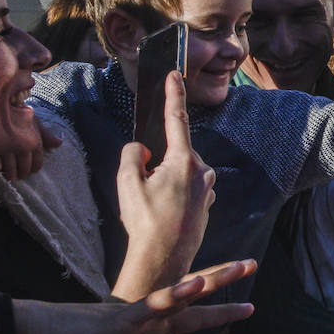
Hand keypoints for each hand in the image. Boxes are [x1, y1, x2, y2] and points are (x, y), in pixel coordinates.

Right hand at [0, 115, 62, 181]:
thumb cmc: (16, 113)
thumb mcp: (32, 121)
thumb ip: (45, 134)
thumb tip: (59, 144)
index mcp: (34, 139)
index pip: (37, 160)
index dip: (35, 167)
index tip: (32, 171)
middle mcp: (21, 143)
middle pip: (24, 166)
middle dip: (23, 173)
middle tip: (20, 177)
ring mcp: (5, 145)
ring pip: (9, 166)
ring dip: (10, 173)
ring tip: (10, 178)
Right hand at [14, 260, 256, 333]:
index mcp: (147, 325)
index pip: (190, 317)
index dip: (218, 312)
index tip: (247, 307)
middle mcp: (148, 313)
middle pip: (193, 295)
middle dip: (224, 281)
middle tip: (252, 263)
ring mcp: (136, 313)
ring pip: (180, 292)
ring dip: (210, 280)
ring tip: (238, 267)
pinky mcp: (121, 318)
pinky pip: (152, 304)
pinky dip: (174, 296)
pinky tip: (195, 285)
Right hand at [113, 71, 216, 299]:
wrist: (163, 259)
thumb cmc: (145, 221)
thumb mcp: (127, 182)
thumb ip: (132, 155)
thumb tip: (143, 150)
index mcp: (183, 160)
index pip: (176, 119)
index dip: (173, 94)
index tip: (174, 74)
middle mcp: (202, 171)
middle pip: (173, 154)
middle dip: (155, 165)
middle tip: (140, 191)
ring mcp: (207, 189)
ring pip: (177, 174)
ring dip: (162, 183)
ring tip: (150, 209)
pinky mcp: (206, 204)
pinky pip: (183, 191)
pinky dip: (170, 197)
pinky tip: (160, 216)